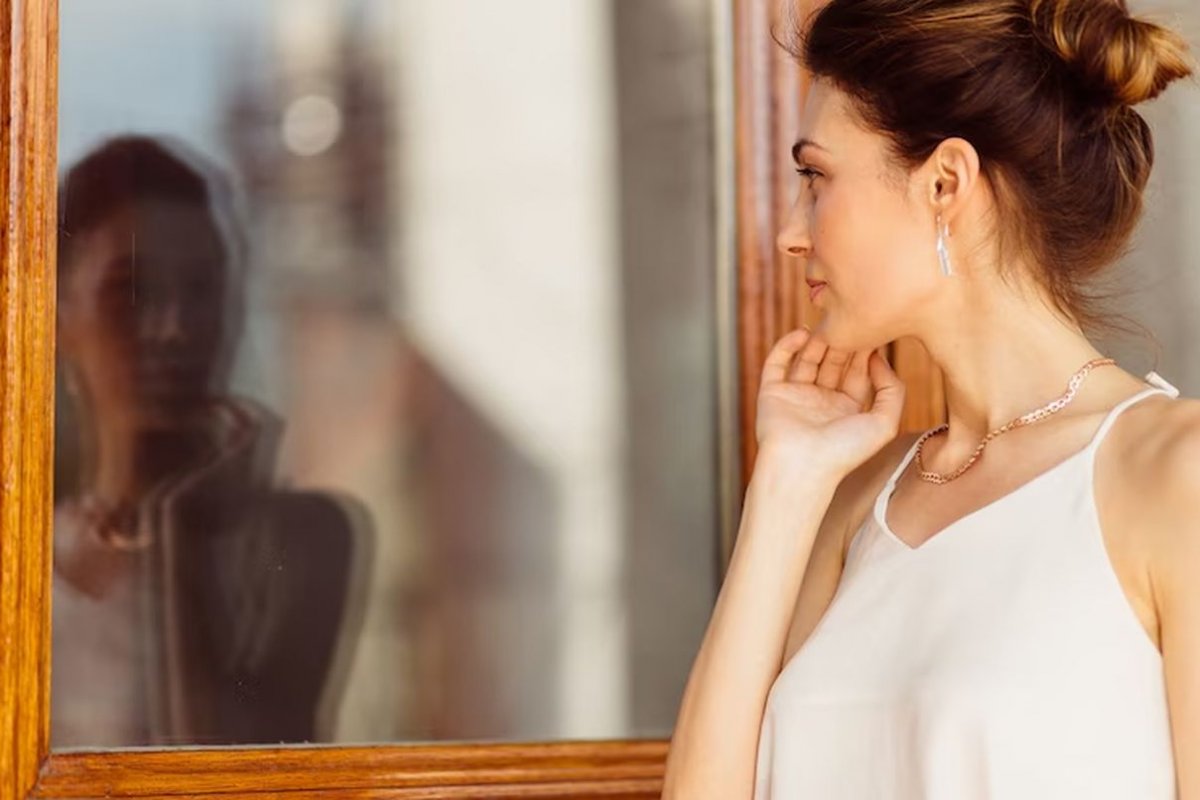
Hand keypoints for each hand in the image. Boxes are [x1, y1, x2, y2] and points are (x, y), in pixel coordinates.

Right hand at [755, 327, 905, 478]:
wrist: (802, 466)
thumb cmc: (843, 452)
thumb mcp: (885, 422)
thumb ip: (892, 390)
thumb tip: (878, 359)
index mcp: (848, 408)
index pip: (857, 371)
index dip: (864, 350)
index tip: (872, 329)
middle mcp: (822, 400)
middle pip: (832, 361)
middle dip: (841, 341)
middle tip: (849, 320)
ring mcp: (795, 395)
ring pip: (807, 358)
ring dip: (817, 340)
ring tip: (827, 325)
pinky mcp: (772, 392)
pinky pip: (777, 362)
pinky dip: (787, 345)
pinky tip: (802, 334)